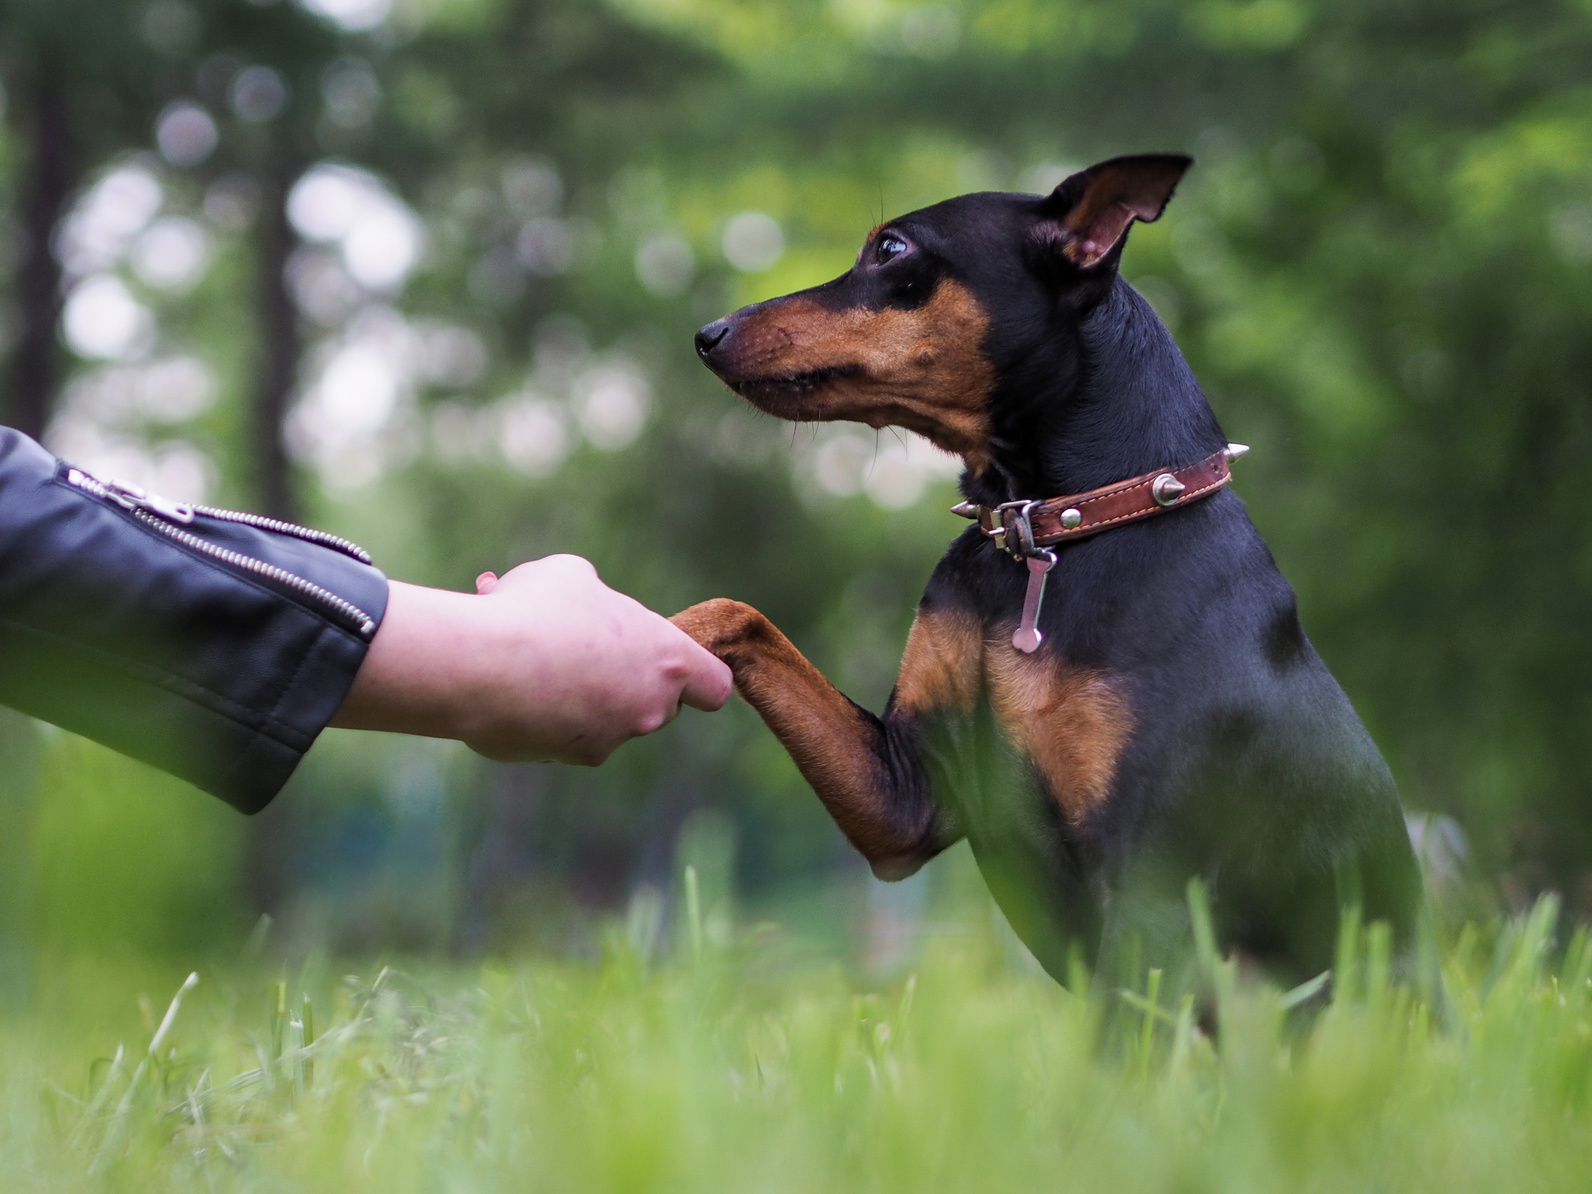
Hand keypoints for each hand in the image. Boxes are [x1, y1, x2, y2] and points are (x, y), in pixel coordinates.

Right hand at [332, 555, 732, 764]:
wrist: (480, 666)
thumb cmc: (536, 609)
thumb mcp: (571, 576)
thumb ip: (598, 597)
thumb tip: (586, 606)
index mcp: (667, 661)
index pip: (714, 687)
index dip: (696, 676)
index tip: (668, 662)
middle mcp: (648, 710)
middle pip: (656, 704)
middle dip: (625, 678)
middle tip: (582, 643)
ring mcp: (608, 741)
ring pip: (602, 715)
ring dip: (575, 687)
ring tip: (525, 646)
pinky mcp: (564, 758)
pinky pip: (560, 730)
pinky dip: (540, 708)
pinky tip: (502, 675)